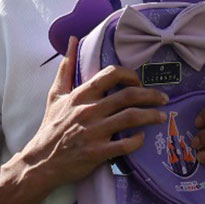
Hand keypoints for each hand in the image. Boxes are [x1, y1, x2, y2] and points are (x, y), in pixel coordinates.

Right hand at [16, 37, 167, 187]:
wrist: (41, 162)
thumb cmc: (51, 128)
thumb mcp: (55, 95)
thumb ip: (66, 68)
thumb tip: (73, 41)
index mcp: (81, 95)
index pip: (111, 74)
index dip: (130, 75)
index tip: (139, 83)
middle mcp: (89, 111)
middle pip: (129, 96)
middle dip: (151, 95)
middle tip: (163, 99)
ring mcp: (94, 132)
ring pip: (131, 118)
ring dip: (151, 115)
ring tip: (161, 116)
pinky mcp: (97, 153)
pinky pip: (125, 145)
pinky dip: (138, 140)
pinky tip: (142, 137)